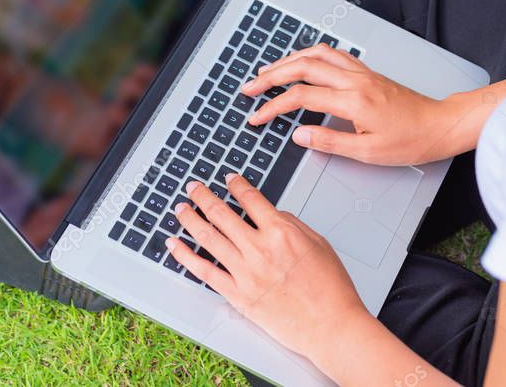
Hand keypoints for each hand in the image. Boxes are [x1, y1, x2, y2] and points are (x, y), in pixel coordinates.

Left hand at [166, 174, 369, 361]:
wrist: (330, 325)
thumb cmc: (331, 289)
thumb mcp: (319, 243)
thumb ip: (292, 224)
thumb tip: (272, 214)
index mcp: (282, 232)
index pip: (251, 198)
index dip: (236, 184)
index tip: (228, 179)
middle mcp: (259, 249)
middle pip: (221, 213)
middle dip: (204, 196)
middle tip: (194, 187)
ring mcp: (245, 272)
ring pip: (207, 238)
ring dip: (190, 219)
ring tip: (180, 208)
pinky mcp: (237, 295)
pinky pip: (203, 272)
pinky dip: (185, 256)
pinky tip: (175, 245)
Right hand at [240, 43, 452, 164]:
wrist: (440, 124)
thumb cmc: (411, 140)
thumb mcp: (368, 152)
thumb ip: (330, 142)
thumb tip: (299, 135)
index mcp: (353, 101)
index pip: (301, 97)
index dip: (273, 106)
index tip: (257, 117)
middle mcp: (354, 80)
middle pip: (303, 67)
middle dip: (271, 76)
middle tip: (249, 87)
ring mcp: (361, 72)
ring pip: (317, 54)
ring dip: (288, 59)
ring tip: (268, 72)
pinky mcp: (367, 72)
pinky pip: (333, 53)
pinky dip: (310, 54)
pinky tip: (302, 61)